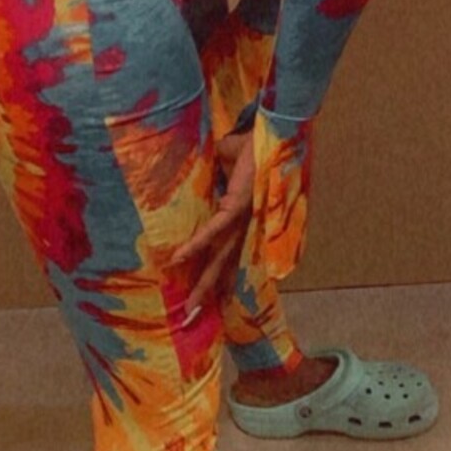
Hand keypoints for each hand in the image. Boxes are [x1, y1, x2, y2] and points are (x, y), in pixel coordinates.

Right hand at [169, 130, 255, 319]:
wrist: (271, 130)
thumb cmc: (252, 145)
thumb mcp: (225, 164)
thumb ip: (212, 173)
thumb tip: (194, 171)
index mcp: (242, 218)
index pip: (227, 254)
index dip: (217, 277)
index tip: (207, 301)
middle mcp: (244, 224)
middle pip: (224, 266)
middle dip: (207, 293)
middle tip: (190, 319)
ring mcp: (243, 218)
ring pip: (221, 257)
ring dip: (203, 283)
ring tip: (188, 307)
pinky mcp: (238, 204)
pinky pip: (215, 229)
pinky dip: (197, 243)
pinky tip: (178, 259)